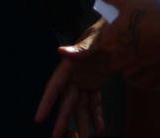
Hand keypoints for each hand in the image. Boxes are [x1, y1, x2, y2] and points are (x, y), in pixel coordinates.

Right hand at [36, 20, 107, 136]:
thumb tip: (61, 51)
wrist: (121, 31)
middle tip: (57, 136)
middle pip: (67, 101)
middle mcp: (74, 75)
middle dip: (62, 119)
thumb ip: (80, 48)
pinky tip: (99, 129)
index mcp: (69, 65)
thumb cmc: (103, 32)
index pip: (55, 86)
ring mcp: (84, 80)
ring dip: (82, 121)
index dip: (46, 102)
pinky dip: (97, 115)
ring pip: (81, 105)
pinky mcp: (95, 82)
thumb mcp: (93, 39)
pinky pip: (95, 102)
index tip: (39, 118)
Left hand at [94, 0, 159, 83]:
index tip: (87, 49)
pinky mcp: (148, 82)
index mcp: (107, 42)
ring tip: (144, 50)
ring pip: (126, 69)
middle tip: (132, 41)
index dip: (90, 47)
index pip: (90, 48)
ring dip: (131, 62)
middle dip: (118, 51)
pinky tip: (153, 62)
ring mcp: (133, 73)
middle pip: (111, 57)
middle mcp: (116, 61)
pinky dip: (145, 72)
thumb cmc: (152, 18)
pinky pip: (142, 79)